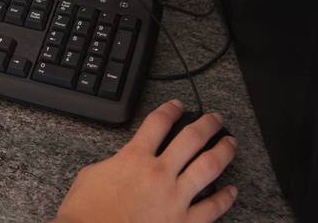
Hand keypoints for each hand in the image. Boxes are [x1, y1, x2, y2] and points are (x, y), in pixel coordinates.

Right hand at [54, 101, 237, 222]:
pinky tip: (231, 191)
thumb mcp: (92, 175)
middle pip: (191, 139)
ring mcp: (175, 198)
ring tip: (230, 143)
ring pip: (208, 167)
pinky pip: (212, 208)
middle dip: (207, 124)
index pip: (158, 123)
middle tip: (216, 119)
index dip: (170, 110)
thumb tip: (124, 162)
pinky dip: (224, 198)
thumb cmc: (86, 212)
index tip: (178, 106)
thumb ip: (115, 163)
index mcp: (134, 158)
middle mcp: (159, 173)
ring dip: (223, 151)